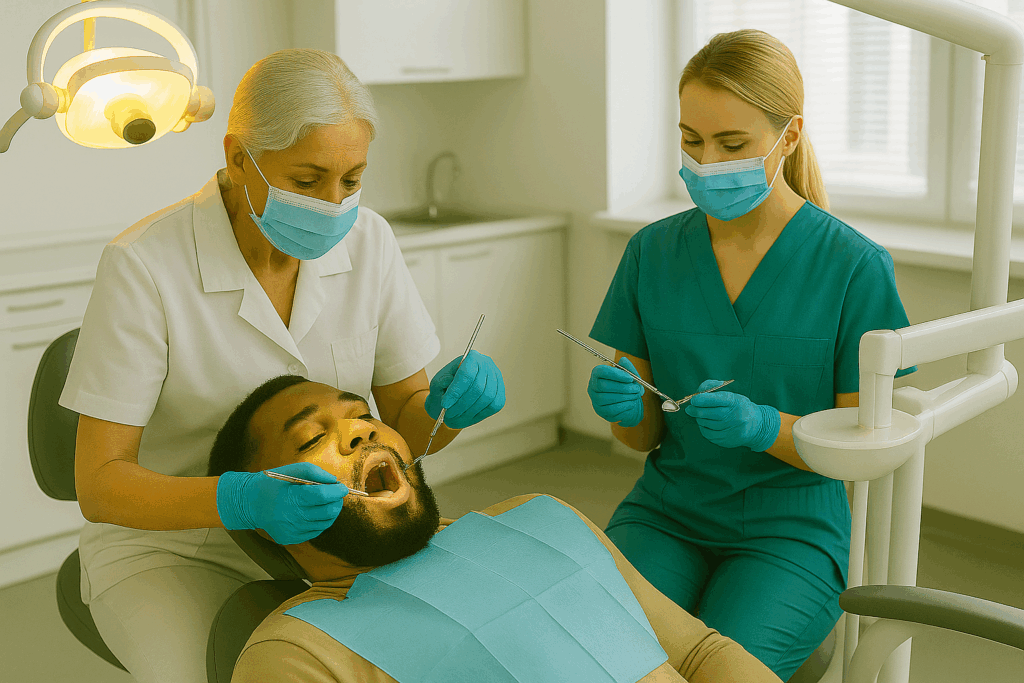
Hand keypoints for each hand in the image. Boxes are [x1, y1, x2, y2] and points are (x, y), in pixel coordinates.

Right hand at [216, 462, 348, 544]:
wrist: (250, 503)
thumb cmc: (274, 483)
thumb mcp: (293, 470)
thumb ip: (316, 473)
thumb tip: (335, 482)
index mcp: (291, 497)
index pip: (322, 496)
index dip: (337, 491)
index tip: (342, 488)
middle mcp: (291, 517)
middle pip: (327, 512)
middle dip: (337, 502)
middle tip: (337, 495)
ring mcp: (291, 531)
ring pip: (324, 524)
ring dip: (330, 512)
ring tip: (325, 503)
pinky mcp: (291, 539)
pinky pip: (315, 531)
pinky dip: (319, 521)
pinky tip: (312, 512)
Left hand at [425, 350, 505, 429]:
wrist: (456, 393)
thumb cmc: (447, 386)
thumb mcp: (438, 382)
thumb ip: (441, 382)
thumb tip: (448, 382)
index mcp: (472, 357)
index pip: (466, 374)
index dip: (455, 391)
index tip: (445, 404)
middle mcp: (487, 365)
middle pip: (477, 387)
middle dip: (461, 404)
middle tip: (448, 414)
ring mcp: (497, 379)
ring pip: (486, 398)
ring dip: (469, 411)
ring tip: (455, 416)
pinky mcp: (500, 394)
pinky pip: (494, 406)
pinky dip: (479, 413)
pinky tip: (467, 415)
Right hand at [588, 357, 643, 427]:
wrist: (626, 405)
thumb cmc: (626, 388)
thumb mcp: (629, 376)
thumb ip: (627, 368)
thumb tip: (623, 360)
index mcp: (597, 375)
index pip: (600, 371)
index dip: (615, 374)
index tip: (630, 377)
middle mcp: (592, 387)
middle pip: (603, 386)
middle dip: (623, 387)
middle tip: (636, 388)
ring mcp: (595, 401)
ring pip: (608, 398)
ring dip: (626, 397)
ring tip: (636, 395)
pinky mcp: (601, 412)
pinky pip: (612, 409)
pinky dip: (625, 406)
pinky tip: (632, 403)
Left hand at [684, 379, 780, 450]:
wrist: (756, 425)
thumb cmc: (739, 406)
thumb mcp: (731, 393)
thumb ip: (712, 387)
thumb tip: (697, 393)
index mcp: (735, 402)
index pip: (714, 399)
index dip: (700, 399)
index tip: (694, 399)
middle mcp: (734, 416)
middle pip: (706, 413)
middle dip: (695, 410)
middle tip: (691, 408)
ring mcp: (730, 430)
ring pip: (705, 423)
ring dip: (699, 419)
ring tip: (702, 415)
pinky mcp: (726, 440)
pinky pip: (707, 434)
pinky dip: (703, 428)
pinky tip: (706, 424)